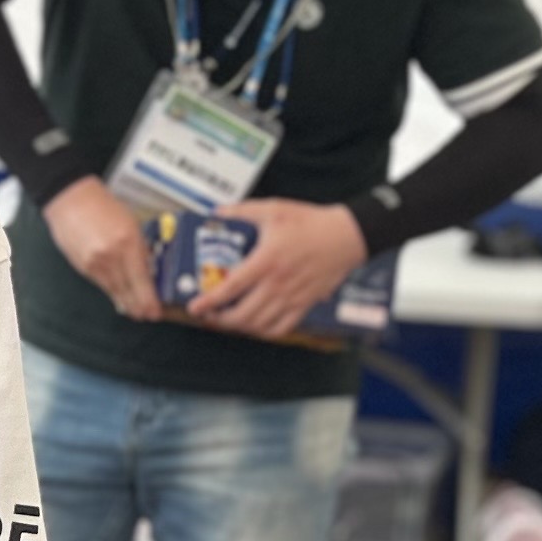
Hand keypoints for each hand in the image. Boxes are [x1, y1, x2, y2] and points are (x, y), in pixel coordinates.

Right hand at [40, 176, 159, 320]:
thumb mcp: (130, 223)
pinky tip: (119, 298)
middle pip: (128, 291)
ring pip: (115, 292)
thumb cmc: (102, 206)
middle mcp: (111, 257)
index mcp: (127, 242)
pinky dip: (112, 293)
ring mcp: (95, 264)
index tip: (156, 311)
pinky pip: (102, 286)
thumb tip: (147, 270)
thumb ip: (139, 247)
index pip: (142, 280)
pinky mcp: (83, 267)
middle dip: (139, 307)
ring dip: (126, 303)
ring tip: (136, 312)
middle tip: (148, 316)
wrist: (71, 200)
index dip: (149, 300)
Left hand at [189, 195, 371, 339]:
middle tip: (209, 314)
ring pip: (259, 325)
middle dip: (220, 319)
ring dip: (240, 327)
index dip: (209, 301)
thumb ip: (243, 212)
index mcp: (267, 260)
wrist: (347, 236)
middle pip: (242, 315)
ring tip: (229, 318)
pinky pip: (281, 328)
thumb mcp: (274, 209)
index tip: (195, 307)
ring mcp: (292, 297)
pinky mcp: (305, 304)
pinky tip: (256, 323)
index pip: (231, 287)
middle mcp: (278, 283)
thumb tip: (218, 214)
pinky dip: (264, 331)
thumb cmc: (312, 223)